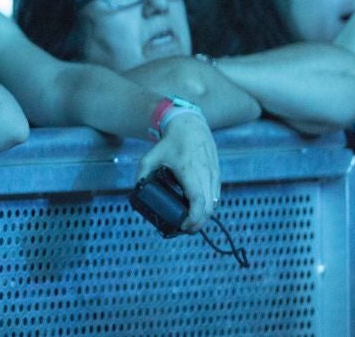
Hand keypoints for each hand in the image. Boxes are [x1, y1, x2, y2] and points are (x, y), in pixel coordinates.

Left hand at [136, 112, 220, 231]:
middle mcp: (204, 175)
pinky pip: (216, 195)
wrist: (190, 126)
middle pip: (209, 208)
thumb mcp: (151, 156)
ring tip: (190, 221)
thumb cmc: (170, 142)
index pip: (198, 201)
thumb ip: (142, 173)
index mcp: (189, 172)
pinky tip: (198, 209)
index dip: (194, 218)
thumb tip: (137, 190)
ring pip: (214, 203)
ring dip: (204, 216)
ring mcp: (213, 175)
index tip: (184, 226)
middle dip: (198, 223)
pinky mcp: (217, 174)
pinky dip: (209, 205)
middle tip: (185, 228)